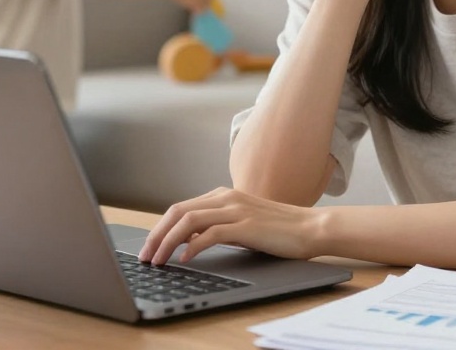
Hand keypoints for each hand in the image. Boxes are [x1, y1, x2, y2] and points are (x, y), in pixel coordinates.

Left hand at [138, 187, 319, 264]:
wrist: (310, 228)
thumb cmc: (278, 230)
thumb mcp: (241, 225)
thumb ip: (215, 228)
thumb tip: (186, 242)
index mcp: (223, 195)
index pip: (181, 208)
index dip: (160, 228)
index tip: (149, 247)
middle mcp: (226, 198)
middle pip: (178, 212)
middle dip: (156, 235)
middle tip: (145, 256)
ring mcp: (236, 210)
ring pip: (189, 221)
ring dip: (168, 242)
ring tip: (158, 260)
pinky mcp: (246, 225)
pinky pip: (211, 234)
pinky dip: (193, 246)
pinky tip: (185, 259)